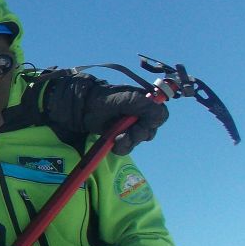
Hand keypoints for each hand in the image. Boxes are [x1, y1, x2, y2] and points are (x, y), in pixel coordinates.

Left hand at [44, 73, 168, 154]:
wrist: (84, 107)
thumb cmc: (105, 98)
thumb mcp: (127, 98)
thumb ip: (146, 105)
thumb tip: (159, 117)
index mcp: (146, 103)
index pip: (160, 116)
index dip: (152, 123)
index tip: (139, 124)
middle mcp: (140, 116)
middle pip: (149, 132)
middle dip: (137, 135)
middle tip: (124, 133)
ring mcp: (130, 127)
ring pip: (138, 141)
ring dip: (128, 142)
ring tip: (116, 137)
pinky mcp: (120, 136)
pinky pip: (127, 147)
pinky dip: (121, 147)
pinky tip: (113, 142)